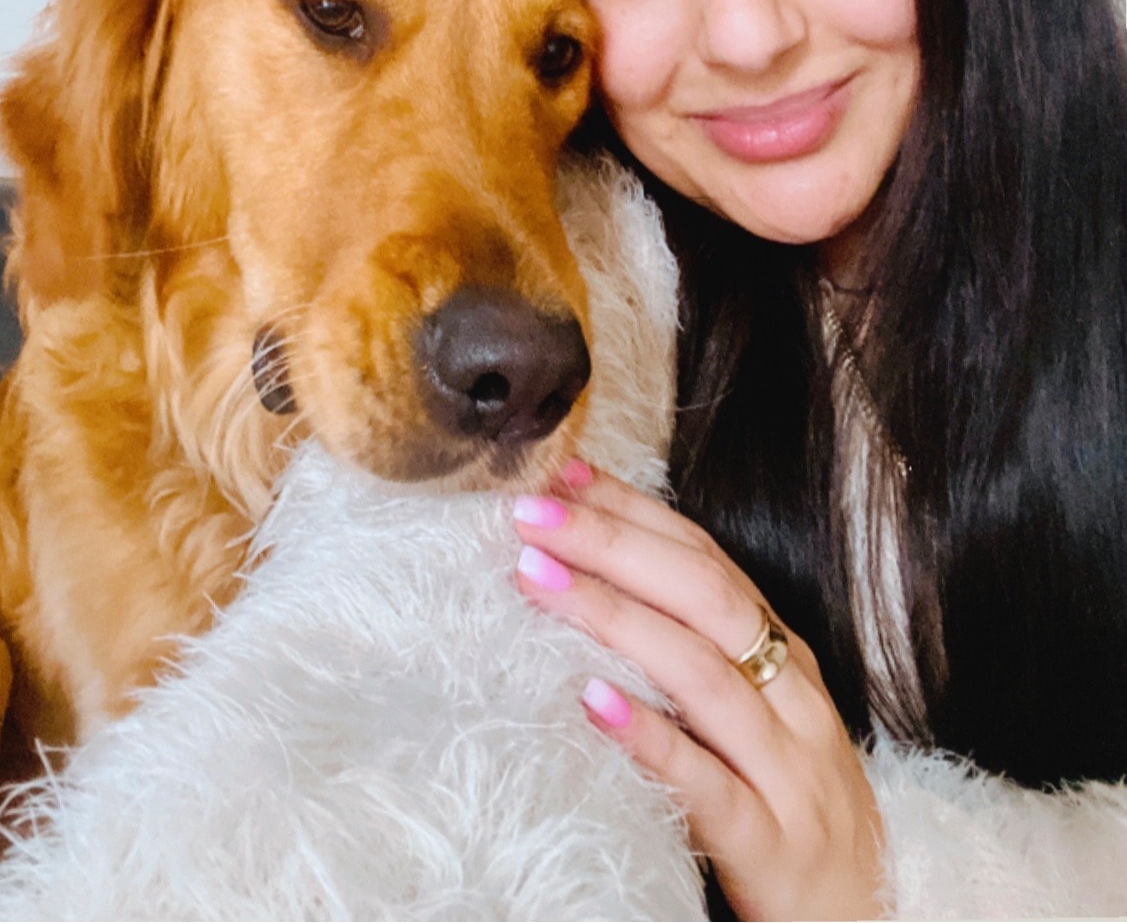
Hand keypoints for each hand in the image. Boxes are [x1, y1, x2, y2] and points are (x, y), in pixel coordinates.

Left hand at [512, 460, 885, 920]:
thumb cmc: (787, 804)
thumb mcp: (753, 714)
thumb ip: (693, 650)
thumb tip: (593, 574)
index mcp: (783, 655)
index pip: (703, 557)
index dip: (632, 511)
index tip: (559, 476)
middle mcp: (792, 698)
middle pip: (703, 596)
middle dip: (613, 544)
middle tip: (531, 513)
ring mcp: (789, 771)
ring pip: (702, 673)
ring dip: (614, 617)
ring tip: (539, 579)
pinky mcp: (774, 847)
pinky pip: (706, 785)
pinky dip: (649, 737)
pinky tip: (590, 703)